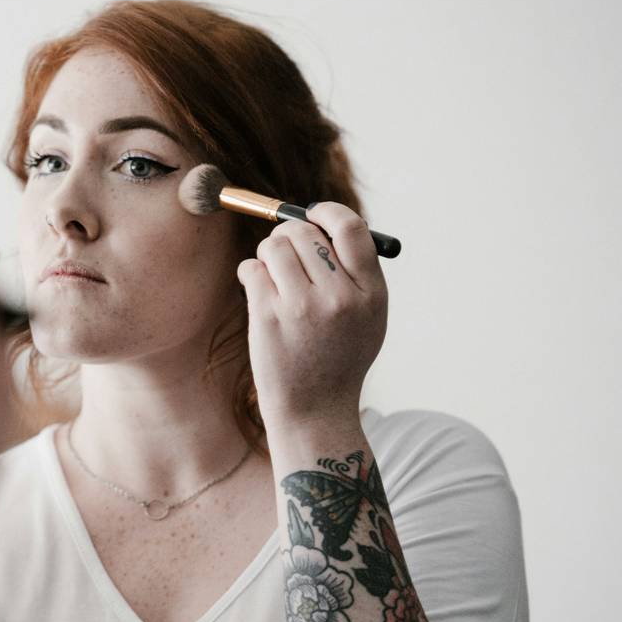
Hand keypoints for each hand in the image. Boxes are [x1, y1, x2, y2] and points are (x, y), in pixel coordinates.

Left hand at [236, 203, 387, 429]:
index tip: (313, 214)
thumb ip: (355, 272)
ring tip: (270, 272)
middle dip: (288, 234)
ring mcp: (302, 307)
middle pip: (305, 232)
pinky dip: (250, 272)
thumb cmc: (338, 359)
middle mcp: (340, 297)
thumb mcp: (368, 318)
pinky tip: (256, 288)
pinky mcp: (268, 317)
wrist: (314, 409)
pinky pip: (252, 269)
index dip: (327, 212)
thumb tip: (321, 221)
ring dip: (267, 252)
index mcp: (371, 293)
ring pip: (274, 246)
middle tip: (282, 249)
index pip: (350, 228)